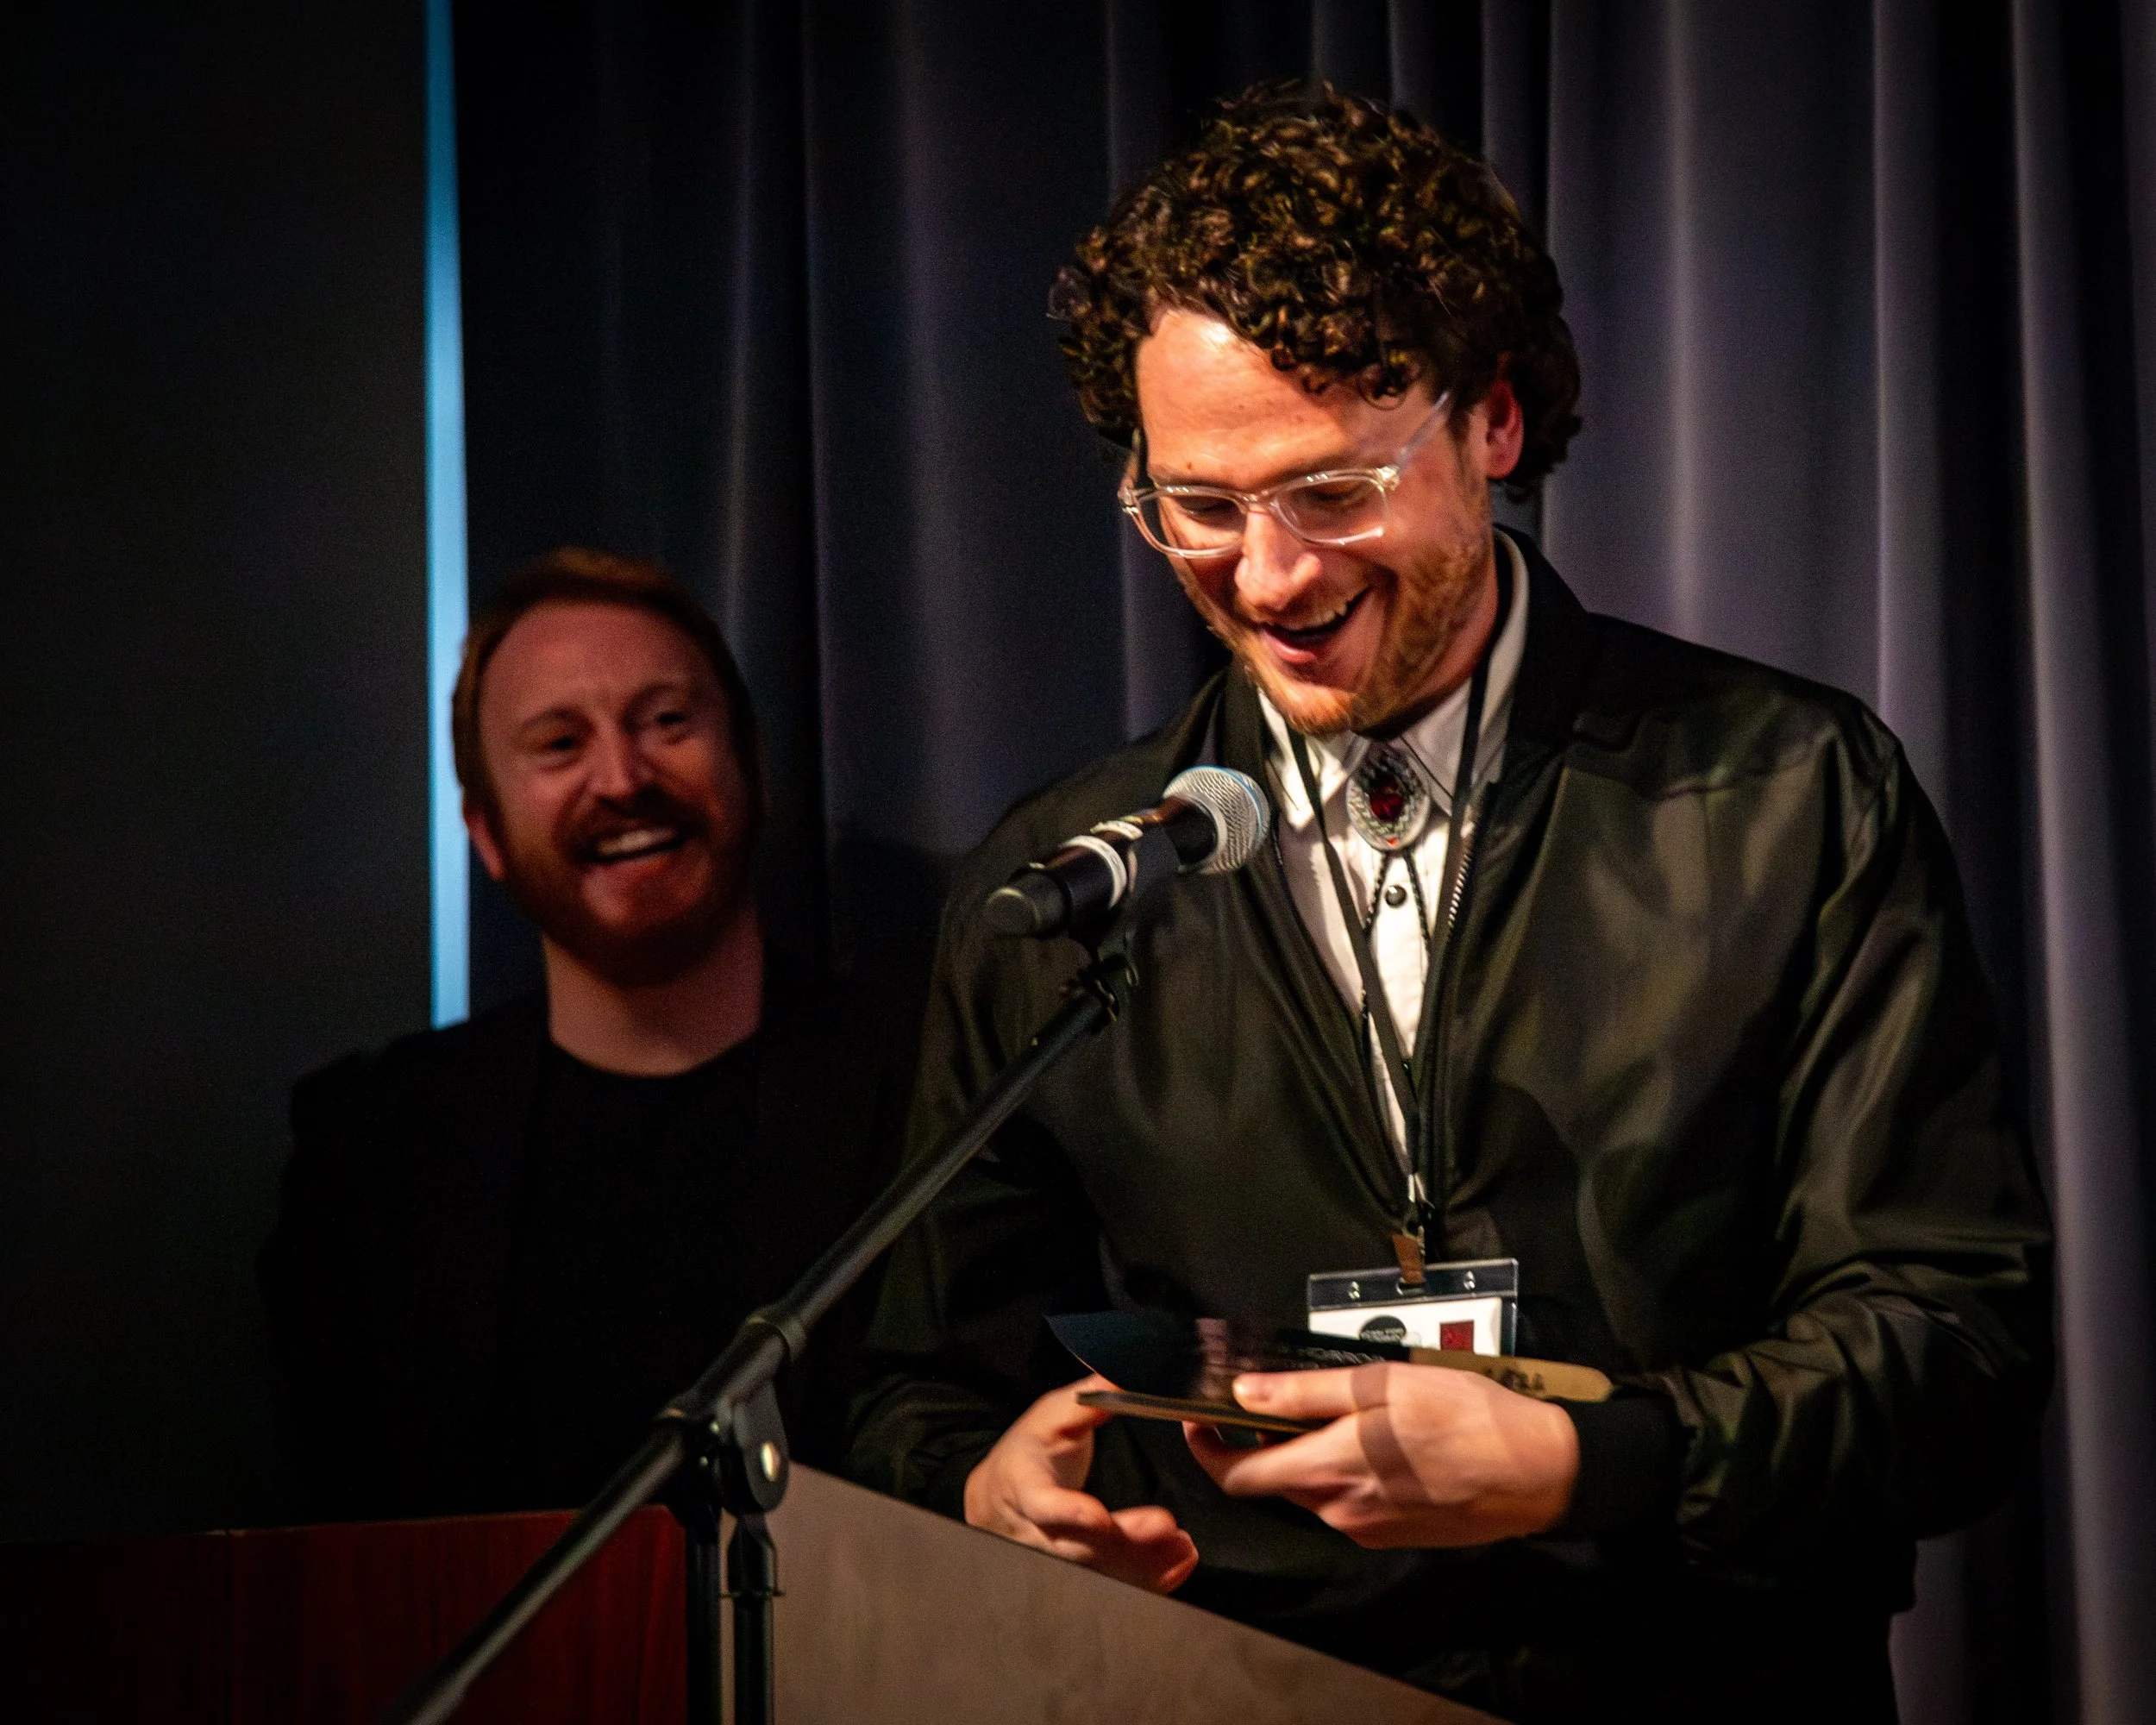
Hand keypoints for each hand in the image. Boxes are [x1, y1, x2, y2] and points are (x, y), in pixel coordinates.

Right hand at [962, 1375, 1198, 1591]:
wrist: (999, 1495)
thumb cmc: (1027, 1449)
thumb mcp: (1050, 1415)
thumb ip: (1088, 1399)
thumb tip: (1125, 1375)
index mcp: (1027, 1488)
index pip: (1046, 1506)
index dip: (1071, 1513)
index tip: (1099, 1517)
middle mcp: (1040, 1532)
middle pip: (1081, 1547)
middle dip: (1126, 1542)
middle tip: (1167, 1527)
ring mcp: (1060, 1557)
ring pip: (1101, 1571)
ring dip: (1145, 1565)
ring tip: (1184, 1549)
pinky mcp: (1081, 1569)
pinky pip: (1114, 1582)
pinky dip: (1148, 1579)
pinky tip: (1178, 1566)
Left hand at [1184, 1361, 1578, 1547]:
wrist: (1538, 1471)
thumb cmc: (1464, 1416)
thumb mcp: (1379, 1384)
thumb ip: (1304, 1393)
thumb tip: (1244, 1395)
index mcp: (1328, 1471)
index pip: (1239, 1479)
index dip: (1208, 1449)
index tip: (1198, 1419)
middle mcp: (1340, 1511)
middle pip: (1275, 1482)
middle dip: (1264, 1444)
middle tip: (1278, 1399)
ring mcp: (1367, 1529)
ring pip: (1313, 1492)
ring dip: (1308, 1457)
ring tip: (1343, 1411)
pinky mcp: (1393, 1535)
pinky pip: (1348, 1504)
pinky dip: (1343, 1473)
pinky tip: (1377, 1442)